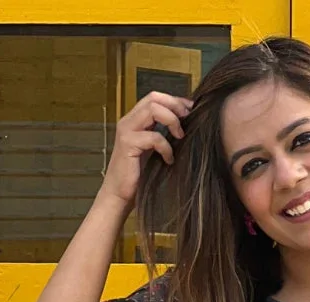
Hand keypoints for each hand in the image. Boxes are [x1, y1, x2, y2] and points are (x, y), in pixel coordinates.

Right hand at [100, 91, 192, 209]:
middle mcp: (129, 121)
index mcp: (135, 120)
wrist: (119, 195)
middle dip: (175, 106)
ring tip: (180, 137)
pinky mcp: (128, 144)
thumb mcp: (152, 150)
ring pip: (153, 109)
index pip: (155, 97)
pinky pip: (154, 137)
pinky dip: (166, 147)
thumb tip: (186, 126)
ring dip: (172, 120)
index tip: (191, 110)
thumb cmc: (138, 176)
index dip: (174, 100)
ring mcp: (127, 131)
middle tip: (188, 120)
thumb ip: (162, 135)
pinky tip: (169, 160)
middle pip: (154, 98)